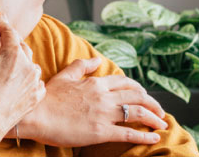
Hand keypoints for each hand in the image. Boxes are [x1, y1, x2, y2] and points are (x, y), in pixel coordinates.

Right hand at [0, 14, 46, 138]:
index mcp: (13, 52)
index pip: (9, 31)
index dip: (3, 22)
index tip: (0, 17)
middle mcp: (28, 64)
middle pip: (21, 46)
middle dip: (12, 42)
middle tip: (2, 42)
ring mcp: (35, 81)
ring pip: (30, 64)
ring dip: (21, 62)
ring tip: (9, 66)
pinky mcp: (36, 96)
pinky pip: (36, 82)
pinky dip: (29, 79)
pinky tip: (20, 82)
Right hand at [16, 57, 168, 146]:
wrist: (35, 116)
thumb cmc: (46, 98)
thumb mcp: (64, 76)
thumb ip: (82, 66)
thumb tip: (96, 60)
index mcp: (96, 83)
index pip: (126, 83)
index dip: (139, 89)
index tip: (145, 96)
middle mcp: (104, 96)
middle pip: (137, 96)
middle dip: (153, 104)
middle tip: (160, 111)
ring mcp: (104, 114)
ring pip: (138, 113)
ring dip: (154, 118)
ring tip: (163, 124)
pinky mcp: (101, 132)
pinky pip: (129, 133)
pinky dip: (145, 135)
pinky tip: (154, 138)